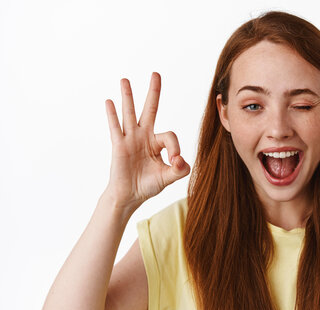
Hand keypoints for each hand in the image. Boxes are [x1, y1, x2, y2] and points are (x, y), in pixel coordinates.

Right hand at [104, 72, 189, 210]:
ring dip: (128, 97)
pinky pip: (116, 128)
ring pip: (130, 114)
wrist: (129, 196)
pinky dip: (112, 115)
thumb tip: (181, 160)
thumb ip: (179, 169)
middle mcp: (143, 136)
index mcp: (157, 143)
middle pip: (150, 110)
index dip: (175, 148)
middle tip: (156, 74)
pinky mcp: (119, 146)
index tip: (175, 161)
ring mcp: (130, 139)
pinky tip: (109, 101)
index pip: (169, 136)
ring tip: (125, 80)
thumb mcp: (168, 177)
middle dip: (153, 92)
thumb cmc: (148, 185)